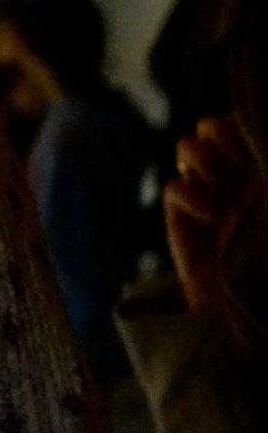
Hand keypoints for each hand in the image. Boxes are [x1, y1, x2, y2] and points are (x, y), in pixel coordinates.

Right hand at [166, 115, 256, 312]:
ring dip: (201, 160)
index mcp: (258, 169)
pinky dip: (190, 196)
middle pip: (210, 127)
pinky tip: (209, 217)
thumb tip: (258, 137)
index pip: (239, 126)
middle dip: (218, 137)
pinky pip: (174, 187)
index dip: (239, 127)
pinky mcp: (180, 215)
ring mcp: (204, 192)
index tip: (253, 145)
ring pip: (186, 148)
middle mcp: (232, 175)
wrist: (251, 305)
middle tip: (233, 162)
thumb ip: (262, 171)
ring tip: (219, 187)